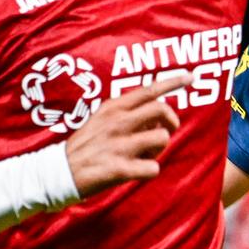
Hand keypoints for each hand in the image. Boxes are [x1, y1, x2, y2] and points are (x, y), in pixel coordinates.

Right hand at [63, 74, 185, 196]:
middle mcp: (117, 122)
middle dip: (171, 122)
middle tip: (165, 132)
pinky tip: (136, 171)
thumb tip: (155, 114)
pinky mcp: (119, 168)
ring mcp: (119, 145)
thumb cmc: (87, 145)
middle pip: (162, 111)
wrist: (58, 172)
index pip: (148, 89)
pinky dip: (150, 171)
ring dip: (159, 149)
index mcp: (113, 108)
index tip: (190, 76)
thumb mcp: (102, 120)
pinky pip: (153, 168)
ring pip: (162, 138)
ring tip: (144, 155)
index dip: (172, 82)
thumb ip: (127, 113)